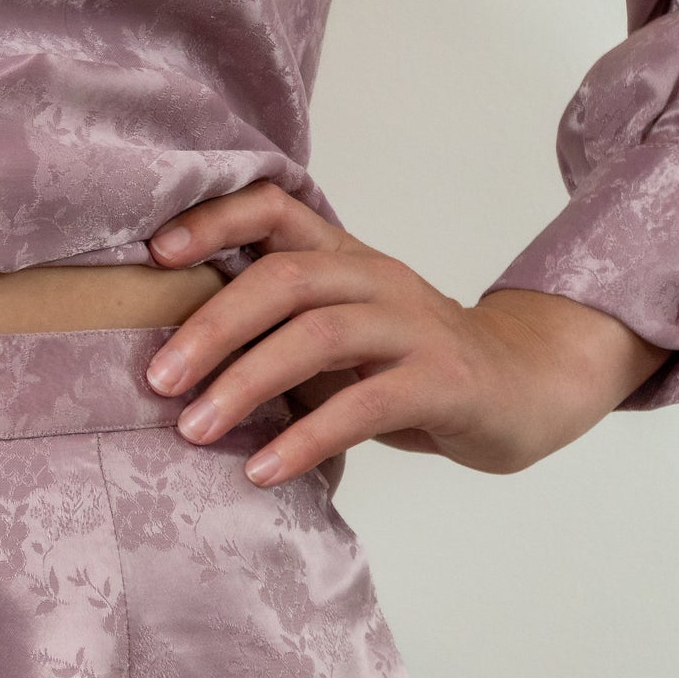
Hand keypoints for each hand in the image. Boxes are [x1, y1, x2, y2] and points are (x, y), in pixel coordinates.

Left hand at [140, 180, 673, 485]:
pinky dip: (305, 439)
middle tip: (157, 380)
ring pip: (319, 336)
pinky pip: (365, 405)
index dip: (215, 220)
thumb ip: (271, 328)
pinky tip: (262, 470)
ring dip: (246, 384)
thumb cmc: (404, 364)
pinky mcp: (443, 381)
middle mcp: (376, 279)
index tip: (154, 253)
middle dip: (212, 328)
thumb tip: (167, 356)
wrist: (524, 387)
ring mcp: (413, 327)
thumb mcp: (333, 333)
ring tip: (194, 430)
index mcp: (343, 257)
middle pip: (285, 279)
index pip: (277, 208)